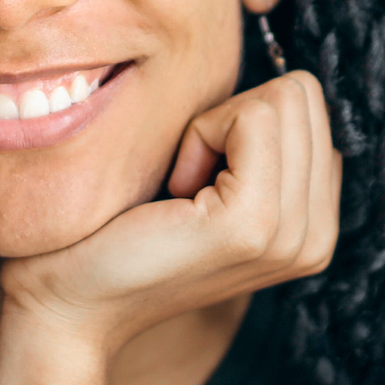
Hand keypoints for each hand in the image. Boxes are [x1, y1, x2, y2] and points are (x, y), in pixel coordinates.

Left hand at [0, 71, 341, 357]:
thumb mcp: (207, 184)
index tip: (195, 176)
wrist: (68, 303)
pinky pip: (253, 117)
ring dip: (215, 126)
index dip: (242, 120)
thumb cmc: (118, 234)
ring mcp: (291, 234)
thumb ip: (257, 146)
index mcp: (314, 225)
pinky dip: (201, 134)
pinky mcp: (253, 223)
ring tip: (179, 190)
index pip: (312, 109)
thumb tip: (277, 81)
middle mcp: (316, 236)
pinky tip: (173, 189)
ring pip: (283, 100)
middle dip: (233, 117)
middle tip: (184, 180)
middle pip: (304, 97)